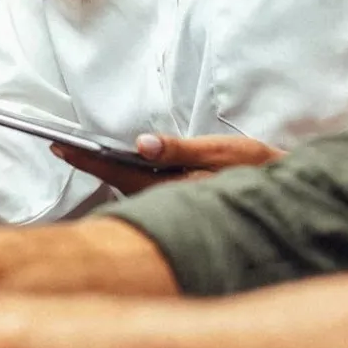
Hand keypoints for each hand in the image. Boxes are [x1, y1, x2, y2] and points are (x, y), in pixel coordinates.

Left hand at [51, 133, 283, 194]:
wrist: (288, 198)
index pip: (119, 171)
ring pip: (133, 187)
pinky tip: (127, 165)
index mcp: (173, 186)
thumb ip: (181, 149)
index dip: (87, 158)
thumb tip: (142, 143)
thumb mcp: (223, 151)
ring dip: (110, 170)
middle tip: (62, 146)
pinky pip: (148, 190)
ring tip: (86, 152)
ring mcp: (175, 205)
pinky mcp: (183, 204)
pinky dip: (131, 176)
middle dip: (92, 164)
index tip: (58, 146)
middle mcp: (169, 201)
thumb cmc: (258, 171)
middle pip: (119, 181)